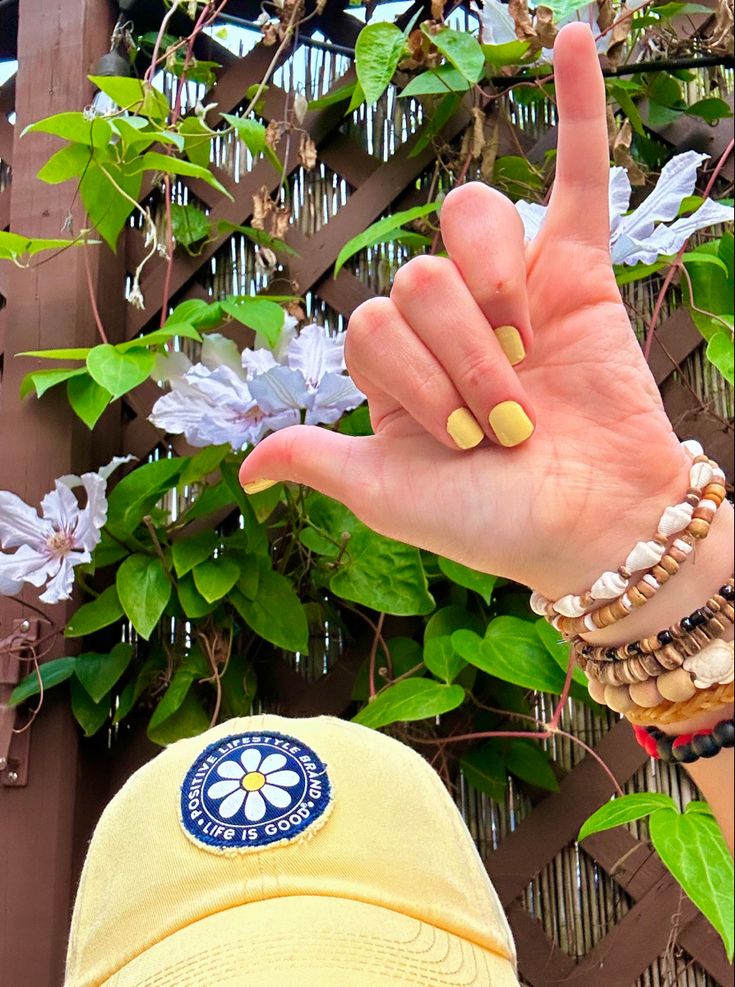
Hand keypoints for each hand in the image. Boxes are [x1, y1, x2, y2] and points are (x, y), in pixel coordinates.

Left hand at [240, 23, 690, 597]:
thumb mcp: (389, 496)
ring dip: (492, 296)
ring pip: (467, 230)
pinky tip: (577, 40)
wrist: (595, 526)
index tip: (454, 442)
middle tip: (500, 422)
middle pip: (415, 278)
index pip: (367, 323)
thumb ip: (320, 460)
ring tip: (528, 358)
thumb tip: (244, 471)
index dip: (405, 378)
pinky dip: (576, 109)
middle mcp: (446, 323)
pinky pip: (575, 175)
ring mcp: (510, 288)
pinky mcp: (576, 270)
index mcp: (398, 371)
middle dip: (458, 358)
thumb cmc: (494, 519)